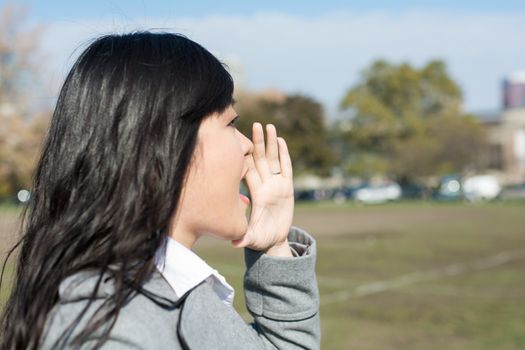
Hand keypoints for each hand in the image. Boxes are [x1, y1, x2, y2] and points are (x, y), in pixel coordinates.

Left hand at [232, 123, 293, 254]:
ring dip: (270, 143)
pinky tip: (281, 141)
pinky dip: (284, 155)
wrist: (272, 241)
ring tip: (269, 126)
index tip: (238, 140)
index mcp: (254, 193)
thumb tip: (235, 244)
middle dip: (256, 142)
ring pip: (272, 159)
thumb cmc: (259, 238)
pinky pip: (286, 168)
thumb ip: (244, 238)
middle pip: (259, 159)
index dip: (244, 156)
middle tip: (254, 124)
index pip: (247, 170)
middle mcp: (264, 185)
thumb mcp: (252, 238)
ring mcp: (276, 185)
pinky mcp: (287, 188)